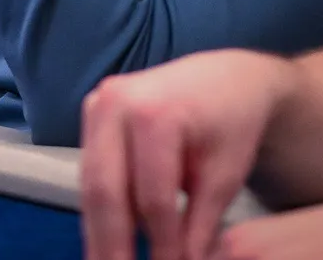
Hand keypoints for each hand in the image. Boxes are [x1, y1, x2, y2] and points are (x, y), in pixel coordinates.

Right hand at [80, 50, 298, 259]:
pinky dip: (100, 210)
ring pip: (91, 185)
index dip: (161, 245)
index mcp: (155, 113)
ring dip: (99, 233)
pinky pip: (92, 172)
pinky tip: (107, 242)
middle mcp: (115, 103)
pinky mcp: (91, 113)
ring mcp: (97, 104)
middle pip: (107, 191)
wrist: (225, 79)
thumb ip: (199, 225)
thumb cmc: (231, 124)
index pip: (152, 197)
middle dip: (112, 245)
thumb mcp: (225, 176)